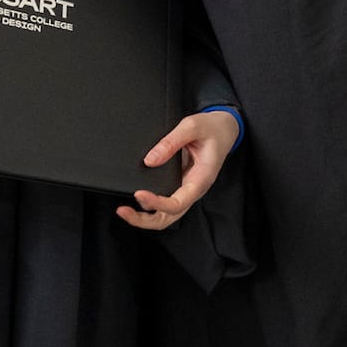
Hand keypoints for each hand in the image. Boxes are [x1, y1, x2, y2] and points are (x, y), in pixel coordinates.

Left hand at [118, 109, 241, 229]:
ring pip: (165, 215)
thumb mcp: (193, 126)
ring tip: (123, 210)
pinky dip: (148, 207)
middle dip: (144, 220)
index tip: (139, 193)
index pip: (178, 203)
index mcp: (202, 179)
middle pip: (169, 218)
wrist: (224, 129)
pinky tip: (135, 200)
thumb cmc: (212, 128)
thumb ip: (172, 141)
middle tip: (123, 211)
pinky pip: (164, 205)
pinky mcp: (180, 185)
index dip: (157, 203)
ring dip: (144, 217)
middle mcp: (194, 189)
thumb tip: (149, 160)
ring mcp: (186, 189)